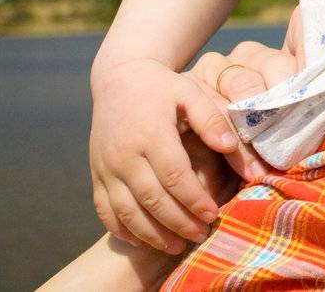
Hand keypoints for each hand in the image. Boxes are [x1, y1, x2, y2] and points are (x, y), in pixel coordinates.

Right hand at [46, 22, 307, 291]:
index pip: (174, 176)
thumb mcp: (190, 93)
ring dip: (152, 233)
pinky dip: (122, 229)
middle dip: (178, 223)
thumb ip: (211, 119)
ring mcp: (105, 166)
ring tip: (178, 245)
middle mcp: (124, 154)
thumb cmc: (163, 87)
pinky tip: (143, 240)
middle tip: (201, 235)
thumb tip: (230, 146)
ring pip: (126, 211)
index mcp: (150, 133)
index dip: (194, 199)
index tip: (214, 214)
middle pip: (151, 199)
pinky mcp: (95, 173)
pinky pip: (104, 209)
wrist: (119, 78)